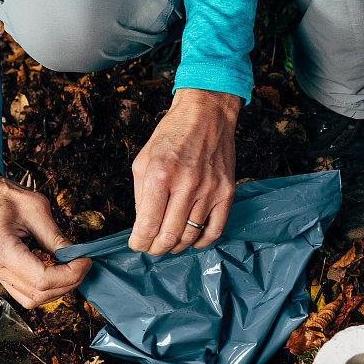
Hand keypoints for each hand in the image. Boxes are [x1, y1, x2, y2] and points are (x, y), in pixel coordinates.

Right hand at [0, 160, 91, 308]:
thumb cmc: (0, 193)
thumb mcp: (35, 209)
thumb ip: (56, 237)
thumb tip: (77, 256)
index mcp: (1, 249)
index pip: (43, 280)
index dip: (70, 274)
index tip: (85, 260)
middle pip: (38, 294)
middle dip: (68, 283)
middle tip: (83, 263)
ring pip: (30, 299)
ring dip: (56, 289)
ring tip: (71, 269)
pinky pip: (23, 292)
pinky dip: (43, 287)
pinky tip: (55, 270)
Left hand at [129, 88, 239, 255]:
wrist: (206, 114)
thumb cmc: (171, 136)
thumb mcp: (143, 160)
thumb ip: (141, 195)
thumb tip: (143, 226)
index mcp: (160, 174)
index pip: (147, 225)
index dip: (139, 243)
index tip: (136, 245)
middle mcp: (186, 183)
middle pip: (169, 236)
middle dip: (155, 249)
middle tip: (151, 249)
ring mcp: (210, 189)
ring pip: (190, 236)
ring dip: (176, 247)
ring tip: (169, 244)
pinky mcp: (227, 192)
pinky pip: (215, 230)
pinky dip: (201, 243)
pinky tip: (191, 241)